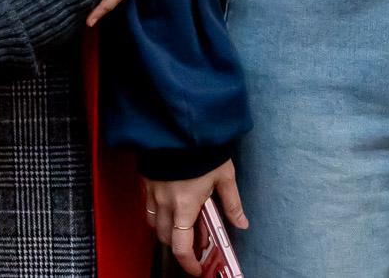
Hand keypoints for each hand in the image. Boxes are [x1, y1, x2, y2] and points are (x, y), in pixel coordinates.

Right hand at [145, 161, 248, 275]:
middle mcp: (165, 203)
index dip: (188, 263)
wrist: (181, 125)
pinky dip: (157, 212)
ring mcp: (152, 192)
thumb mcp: (224, 176)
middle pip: (165, 238)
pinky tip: (170, 204)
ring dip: (166, 229)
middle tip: (194, 243)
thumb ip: (232, 203)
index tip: (196, 269)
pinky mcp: (146, 181)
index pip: (181, 247)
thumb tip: (241, 223)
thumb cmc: (203, 150)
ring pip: (154, 223)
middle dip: (178, 245)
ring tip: (181, 223)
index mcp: (185, 206)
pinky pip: (148, 206)